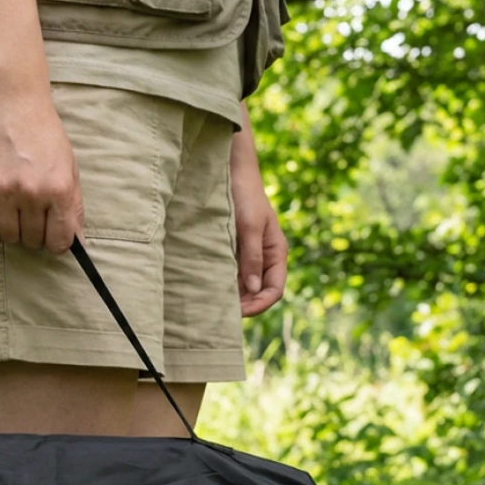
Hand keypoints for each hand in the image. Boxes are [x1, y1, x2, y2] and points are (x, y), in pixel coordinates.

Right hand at [0, 90, 83, 252]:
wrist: (13, 103)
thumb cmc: (45, 134)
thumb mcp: (70, 168)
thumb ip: (73, 206)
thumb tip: (76, 241)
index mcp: (60, 188)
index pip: (60, 241)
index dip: (57, 244)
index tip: (51, 237)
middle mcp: (34, 193)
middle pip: (34, 241)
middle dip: (35, 235)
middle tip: (32, 218)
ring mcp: (6, 191)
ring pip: (10, 237)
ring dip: (14, 233)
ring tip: (15, 214)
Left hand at [230, 117, 286, 316]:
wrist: (232, 171)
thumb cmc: (245, 196)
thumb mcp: (249, 226)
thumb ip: (251, 257)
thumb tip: (252, 289)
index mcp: (276, 253)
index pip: (274, 290)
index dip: (259, 305)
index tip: (239, 312)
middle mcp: (265, 257)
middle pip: (259, 292)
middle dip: (245, 305)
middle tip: (221, 313)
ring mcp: (249, 254)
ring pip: (244, 285)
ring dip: (232, 296)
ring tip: (212, 304)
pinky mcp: (233, 249)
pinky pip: (231, 272)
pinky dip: (223, 282)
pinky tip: (208, 287)